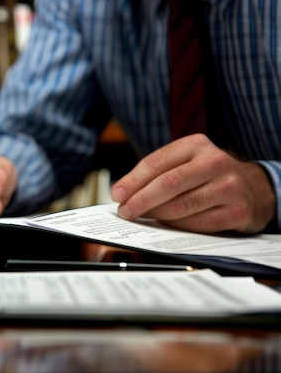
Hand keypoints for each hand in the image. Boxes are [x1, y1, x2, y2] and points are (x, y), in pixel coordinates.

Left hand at [111, 134, 275, 233]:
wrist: (255, 187)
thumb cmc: (209, 175)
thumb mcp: (187, 162)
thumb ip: (158, 173)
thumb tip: (123, 192)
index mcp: (196, 145)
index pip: (157, 162)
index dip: (133, 180)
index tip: (117, 194)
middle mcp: (214, 162)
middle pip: (168, 184)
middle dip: (141, 200)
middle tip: (125, 211)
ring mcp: (228, 186)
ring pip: (181, 206)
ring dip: (157, 215)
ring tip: (144, 218)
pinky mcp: (237, 211)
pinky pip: (198, 223)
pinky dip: (178, 227)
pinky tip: (168, 226)